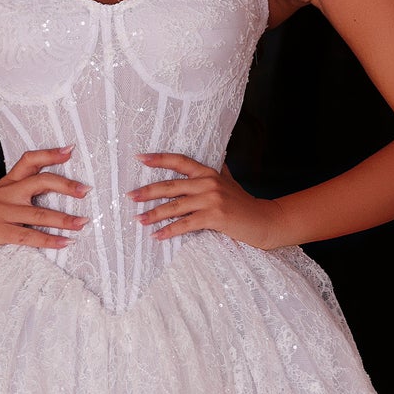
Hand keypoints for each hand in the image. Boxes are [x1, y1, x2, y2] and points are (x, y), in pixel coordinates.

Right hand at [0, 147, 88, 266]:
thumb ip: (16, 195)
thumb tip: (48, 195)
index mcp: (5, 183)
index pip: (28, 160)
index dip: (50, 154)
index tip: (70, 150)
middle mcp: (4, 193)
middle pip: (40, 182)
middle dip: (66, 185)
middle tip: (85, 190)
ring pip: (39, 214)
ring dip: (64, 220)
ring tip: (83, 223)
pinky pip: (28, 237)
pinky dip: (49, 240)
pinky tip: (65, 243)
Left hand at [128, 153, 279, 248]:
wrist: (264, 220)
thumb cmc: (244, 204)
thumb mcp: (230, 182)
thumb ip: (219, 171)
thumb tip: (218, 157)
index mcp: (209, 172)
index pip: (179, 161)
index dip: (159, 159)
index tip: (139, 158)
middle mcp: (208, 182)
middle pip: (170, 185)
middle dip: (147, 191)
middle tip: (129, 196)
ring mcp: (211, 199)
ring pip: (175, 207)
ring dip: (153, 215)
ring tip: (138, 220)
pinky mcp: (214, 217)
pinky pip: (185, 224)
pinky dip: (169, 231)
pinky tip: (157, 236)